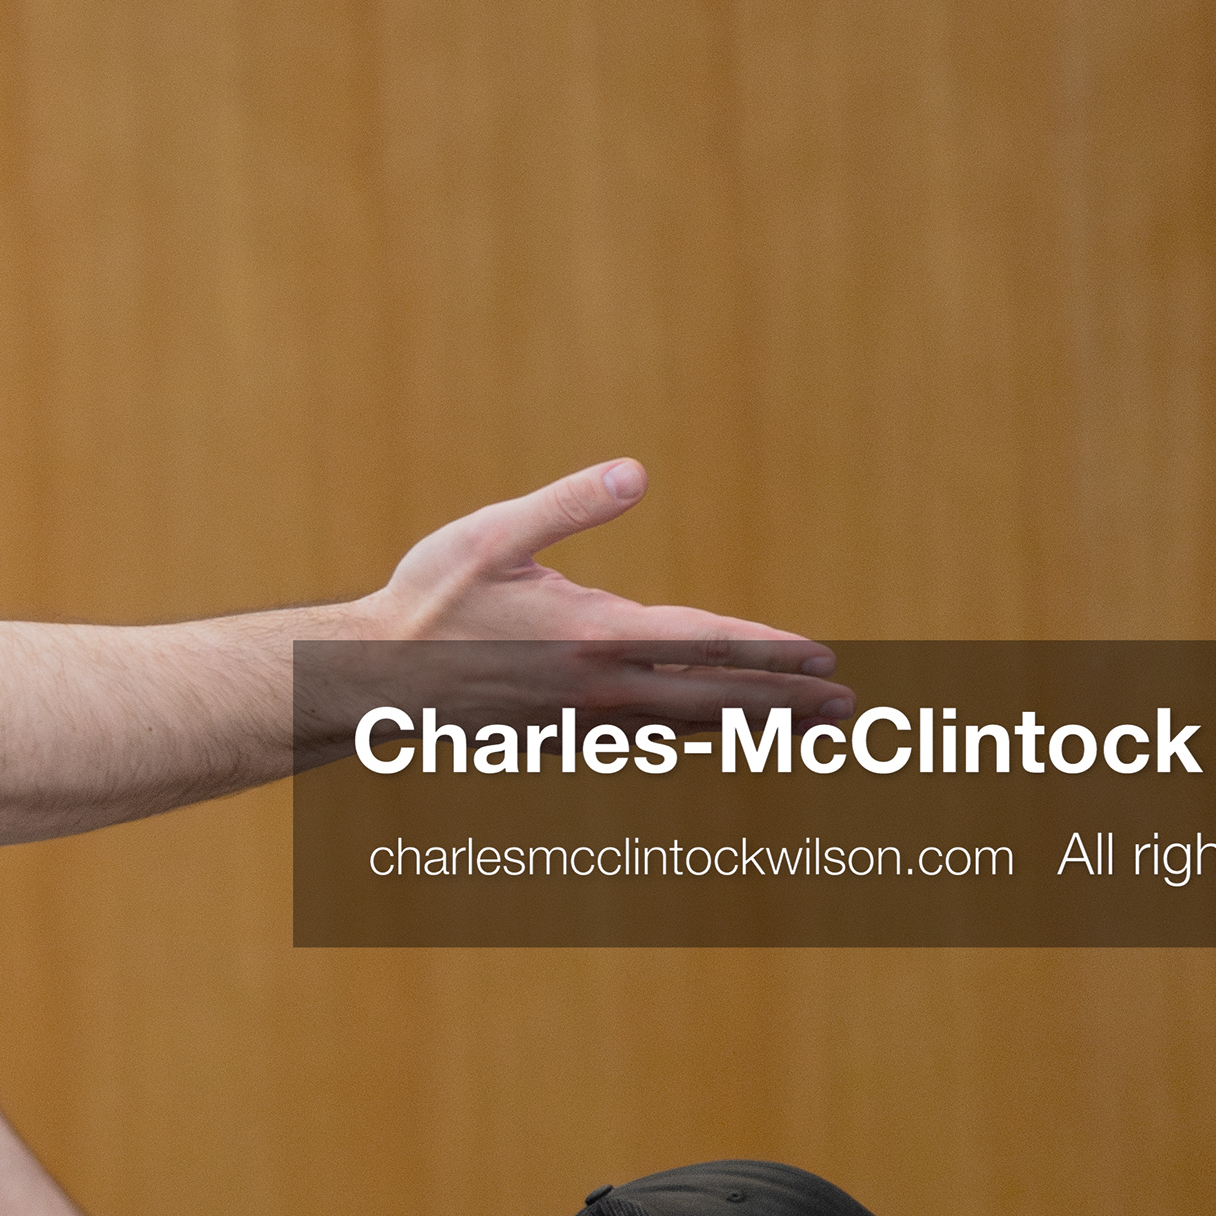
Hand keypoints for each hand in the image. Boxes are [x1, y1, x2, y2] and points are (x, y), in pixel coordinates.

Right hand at [354, 460, 851, 724]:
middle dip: (784, 705)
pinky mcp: (559, 740)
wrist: (368, 683)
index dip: (769, 654)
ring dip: (751, 728)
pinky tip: (710, 736)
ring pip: (685, 730)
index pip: (704, 647)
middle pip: (713, 701)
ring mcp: (581, 723)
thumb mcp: (493, 535)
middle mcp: (599, 690)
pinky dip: (692, 740)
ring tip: (802, 730)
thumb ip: (568, 505)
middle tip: (847, 710)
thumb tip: (637, 473)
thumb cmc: (424, 601)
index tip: (825, 660)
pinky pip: (646, 743)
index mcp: (593, 636)